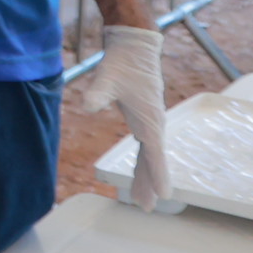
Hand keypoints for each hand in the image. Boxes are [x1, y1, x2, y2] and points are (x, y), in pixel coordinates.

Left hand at [81, 24, 176, 211]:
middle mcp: (155, 123)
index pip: (155, 153)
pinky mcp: (145, 115)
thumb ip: (97, 94)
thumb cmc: (123, 63)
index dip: (158, 175)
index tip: (165, 196)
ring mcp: (151, 120)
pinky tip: (140, 169)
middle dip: (150, 183)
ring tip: (141, 197)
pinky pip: (146, 145)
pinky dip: (143, 160)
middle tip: (146, 206)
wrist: (135, 46)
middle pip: (153, 159)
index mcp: (149, 119)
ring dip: (146, 174)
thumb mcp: (107, 78)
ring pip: (150, 154)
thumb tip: (87, 105)